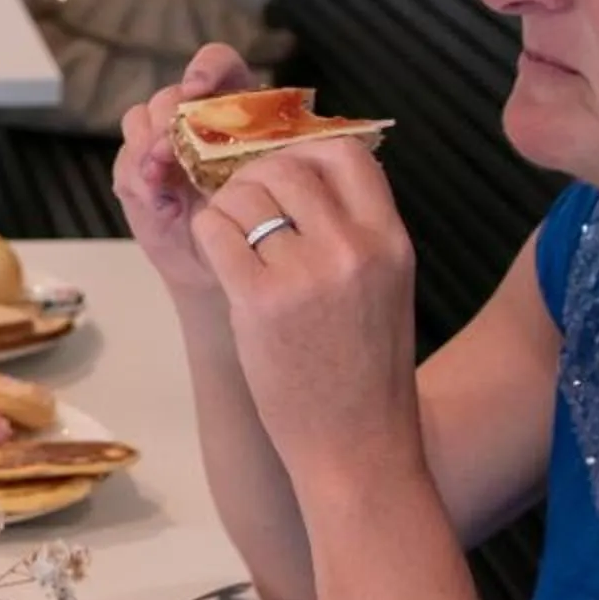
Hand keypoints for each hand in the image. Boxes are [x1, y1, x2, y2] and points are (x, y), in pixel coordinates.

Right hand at [112, 44, 260, 298]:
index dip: (204, 69)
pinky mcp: (137, 169)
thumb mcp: (278, 187)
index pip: (216, 65)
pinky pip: (127, 160)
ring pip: (141, 120)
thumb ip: (269, 163)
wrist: (225, 261)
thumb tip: (265, 153)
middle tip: (172, 151)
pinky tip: (164, 206)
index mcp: (234, 106)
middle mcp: (194, 117)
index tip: (197, 88)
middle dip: (168, 121)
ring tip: (163, 179)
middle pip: (170, 96)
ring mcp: (161, 141)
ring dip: (149, 148)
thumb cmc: (262, 219)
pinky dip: (141, 181)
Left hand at [185, 138, 424, 499]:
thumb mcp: (385, 286)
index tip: (283, 174)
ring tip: (233, 239)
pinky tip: (220, 262)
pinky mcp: (259, 300)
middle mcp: (353, 248)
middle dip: (253, 178)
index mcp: (390, 240)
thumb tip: (304, 173)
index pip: (344, 151)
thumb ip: (356, 230)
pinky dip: (208, 236)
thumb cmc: (366, 373)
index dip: (303, 150)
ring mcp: (306, 273)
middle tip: (243, 206)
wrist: (359, 449)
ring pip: (242, 194)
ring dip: (225, 208)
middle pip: (284, 165)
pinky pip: (214, 232)